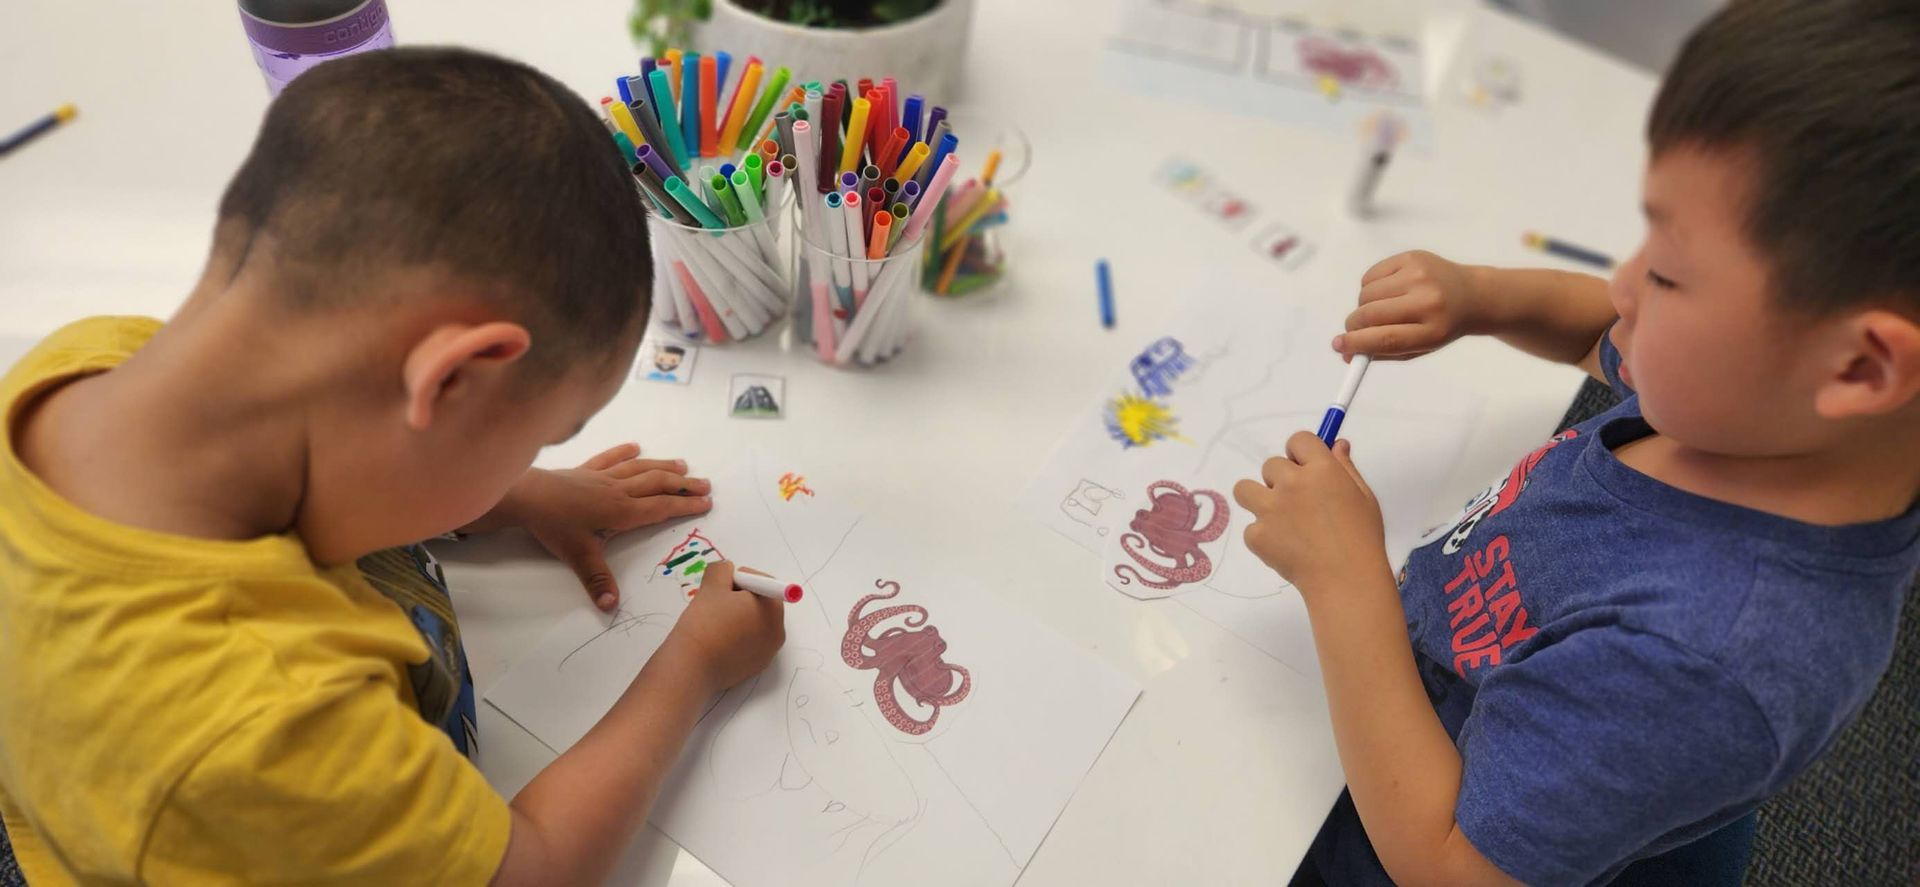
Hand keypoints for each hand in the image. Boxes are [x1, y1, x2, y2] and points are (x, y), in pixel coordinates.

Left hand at [504, 444, 711, 610]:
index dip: (685, 505)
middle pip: (657, 485)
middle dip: (683, 485)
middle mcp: (618, 491)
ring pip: (639, 469)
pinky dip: (623, 452)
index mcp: (622, 512)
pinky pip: (609, 458)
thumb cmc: (555, 525)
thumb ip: (598, 581)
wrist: (527, 497)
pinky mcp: (585, 470)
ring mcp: (602, 478)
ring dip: (662, 466)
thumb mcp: (578, 557)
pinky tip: (635, 446)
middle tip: (706, 484)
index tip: (706, 502)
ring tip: (682, 465)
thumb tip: (611, 606)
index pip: (660, 508)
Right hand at [662, 562, 785, 693]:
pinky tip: (717, 641)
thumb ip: (722, 570)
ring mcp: (769, 652)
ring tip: (714, 623)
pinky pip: (749, 643)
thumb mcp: (712, 585)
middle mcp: (778, 630)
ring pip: (754, 624)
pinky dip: (736, 638)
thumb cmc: (705, 622)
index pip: (762, 582)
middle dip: (740, 599)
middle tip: (715, 604)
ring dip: (737, 618)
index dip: (739, 580)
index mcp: (773, 608)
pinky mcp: (756, 667)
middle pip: (761, 603)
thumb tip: (728, 570)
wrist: (692, 667)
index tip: (719, 589)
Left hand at [1232, 432, 1386, 599]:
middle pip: (1270, 465)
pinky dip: (1263, 537)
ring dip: (1258, 499)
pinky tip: (1284, 547)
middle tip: (1299, 504)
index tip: (1304, 469)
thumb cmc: (1363, 538)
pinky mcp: (1257, 535)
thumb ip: (1346, 468)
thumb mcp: (1363, 497)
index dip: (1300, 453)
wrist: (1346, 579)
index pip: (1297, 440)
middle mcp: (1291, 483)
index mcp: (1321, 469)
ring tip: (1278, 518)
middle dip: (1281, 480)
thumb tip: (1337, 444)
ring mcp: (1270, 509)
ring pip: (1244, 489)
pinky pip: (1250, 527)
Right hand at [1335, 250, 1487, 361]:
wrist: (1473, 296)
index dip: (1357, 343)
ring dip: (1364, 305)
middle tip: (1353, 330)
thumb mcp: (1420, 347)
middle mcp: (1428, 301)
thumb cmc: (1441, 326)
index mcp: (1433, 331)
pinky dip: (1370, 287)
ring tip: (1382, 308)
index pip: (1385, 338)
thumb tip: (1346, 352)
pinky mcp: (1412, 257)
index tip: (1339, 345)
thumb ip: (1383, 351)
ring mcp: (1419, 275)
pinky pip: (1371, 275)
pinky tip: (1388, 291)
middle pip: (1370, 314)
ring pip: (1366, 294)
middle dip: (1354, 325)